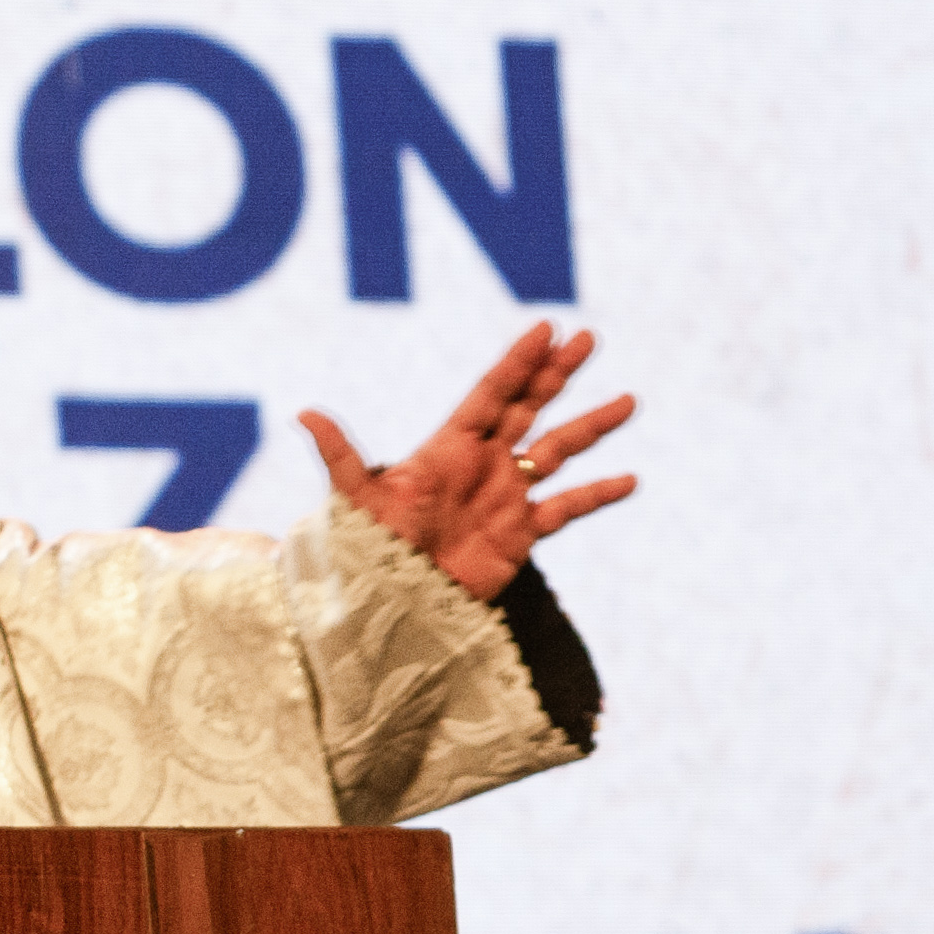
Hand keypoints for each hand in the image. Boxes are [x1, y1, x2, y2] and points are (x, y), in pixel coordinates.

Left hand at [298, 322, 636, 603]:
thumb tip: (304, 413)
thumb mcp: (355, 500)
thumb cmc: (368, 551)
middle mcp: (481, 465)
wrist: (391, 605)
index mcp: (447, 449)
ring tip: (630, 399)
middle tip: (589, 338)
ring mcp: (504, 497)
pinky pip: (567, 508)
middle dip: (557, 374)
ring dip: (591, 426)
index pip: (490, 394)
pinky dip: (597, 494)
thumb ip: (339, 456)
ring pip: (557, 452)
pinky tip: (629, 480)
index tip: (546, 327)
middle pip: (528, 408)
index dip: (518, 362)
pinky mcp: (520, 534)